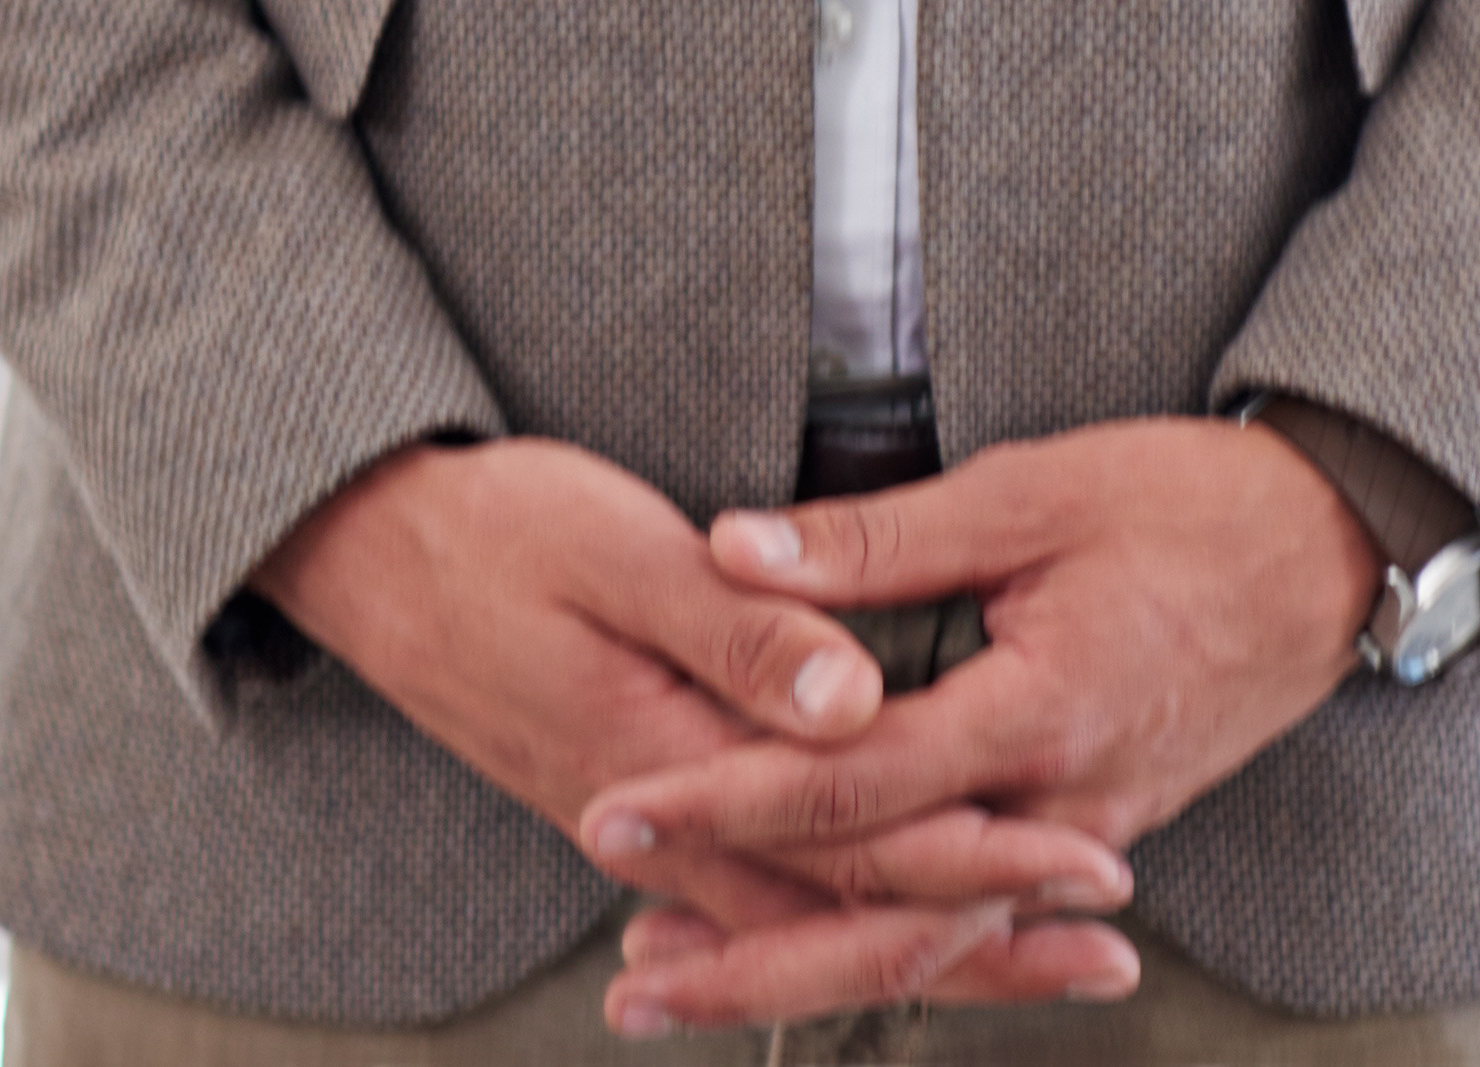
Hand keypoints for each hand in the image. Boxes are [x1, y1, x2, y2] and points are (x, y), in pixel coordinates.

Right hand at [254, 440, 1137, 1000]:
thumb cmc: (490, 529)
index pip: (857, 838)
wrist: (366, 555)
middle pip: (849, 909)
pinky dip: (841, 920)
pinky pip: (757, 898)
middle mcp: (666, 831)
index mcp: (673, 762)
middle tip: (1113, 943)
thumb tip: (859, 697)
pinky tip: (890, 931)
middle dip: (989, 932)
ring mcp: (648, 834)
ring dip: (930, 940)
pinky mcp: (634, 813)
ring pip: (810, 917)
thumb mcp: (613, 551)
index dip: (981, 855)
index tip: (1092, 857)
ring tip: (1045, 951)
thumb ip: (736, 631)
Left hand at [578, 419, 1384, 1035]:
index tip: (622, 809)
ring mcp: (1082, 835)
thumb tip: (735, 548)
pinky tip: (818, 955)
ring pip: (928, 941)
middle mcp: (1056, 807)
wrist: (1331, 556)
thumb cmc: (1185, 503)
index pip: (852, 784)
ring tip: (686, 977)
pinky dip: (892, 947)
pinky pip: (978, 920)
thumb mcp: (1025, 491)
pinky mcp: (1094, 833)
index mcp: (1034, 714)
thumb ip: (879, 539)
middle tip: (627, 973)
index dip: (728, 800)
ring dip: (805, 969)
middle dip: (748, 953)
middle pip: (883, 916)